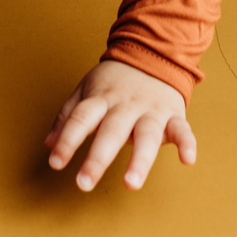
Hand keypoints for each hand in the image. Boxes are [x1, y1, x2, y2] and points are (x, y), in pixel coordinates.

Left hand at [45, 58, 195, 191]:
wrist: (151, 53)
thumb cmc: (114, 81)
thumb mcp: (87, 91)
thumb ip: (68, 117)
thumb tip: (48, 145)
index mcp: (102, 98)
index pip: (81, 118)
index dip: (67, 140)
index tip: (55, 162)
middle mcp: (125, 104)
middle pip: (111, 131)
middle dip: (98, 158)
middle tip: (84, 183)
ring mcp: (151, 109)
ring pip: (146, 134)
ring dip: (140, 159)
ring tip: (131, 184)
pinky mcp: (173, 114)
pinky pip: (182, 129)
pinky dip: (187, 143)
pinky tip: (187, 160)